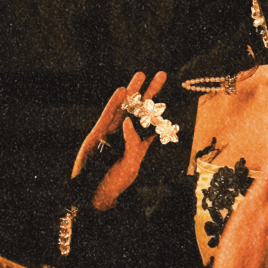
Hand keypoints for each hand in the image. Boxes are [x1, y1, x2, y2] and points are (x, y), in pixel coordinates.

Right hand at [72, 71, 166, 209]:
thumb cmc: (116, 182)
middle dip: (149, 92)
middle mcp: (127, 134)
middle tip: (161, 75)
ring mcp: (112, 132)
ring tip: (141, 76)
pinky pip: (107, 115)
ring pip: (124, 107)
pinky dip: (114, 103)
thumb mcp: (131, 164)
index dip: (161, 107)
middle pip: (140, 109)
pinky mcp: (98, 133)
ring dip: (132, 92)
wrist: (94, 193)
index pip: (153, 120)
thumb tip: (128, 123)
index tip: (172, 98)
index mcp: (140, 141)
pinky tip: (122, 91)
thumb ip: (132, 144)